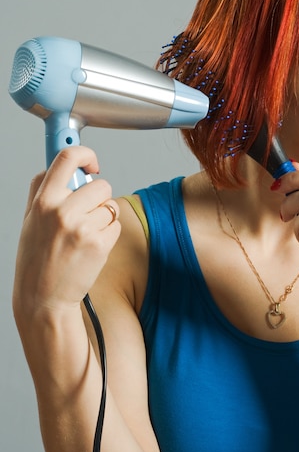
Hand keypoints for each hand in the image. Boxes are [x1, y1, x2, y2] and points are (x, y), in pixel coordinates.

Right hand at [13, 146, 120, 314]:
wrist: (43, 298)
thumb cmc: (37, 259)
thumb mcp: (30, 220)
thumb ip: (43, 189)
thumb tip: (58, 164)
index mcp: (43, 202)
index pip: (67, 158)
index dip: (85, 153)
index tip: (91, 162)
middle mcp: (62, 212)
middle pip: (101, 184)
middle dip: (99, 196)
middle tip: (86, 213)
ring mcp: (83, 228)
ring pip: (110, 205)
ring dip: (103, 216)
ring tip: (84, 234)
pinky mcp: (100, 244)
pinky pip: (116, 224)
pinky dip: (109, 233)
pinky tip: (91, 246)